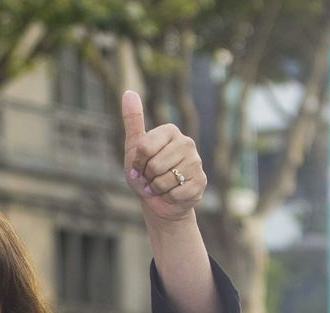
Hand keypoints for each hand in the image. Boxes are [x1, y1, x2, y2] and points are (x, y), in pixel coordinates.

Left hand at [122, 90, 204, 223]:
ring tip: (161, 186)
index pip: (144, 147)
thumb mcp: (134, 148)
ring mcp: (196, 161)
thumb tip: (128, 92)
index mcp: (170, 131)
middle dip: (147, 178)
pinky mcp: (200, 181)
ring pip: (165, 180)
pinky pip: (176, 192)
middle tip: (151, 178)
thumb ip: (133, 121)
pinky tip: (172, 193)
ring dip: (157, 189)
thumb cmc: (144, 174)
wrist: (158, 201)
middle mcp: (186, 142)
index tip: (139, 166)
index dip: (137, 163)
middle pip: (154, 165)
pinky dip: (168, 197)